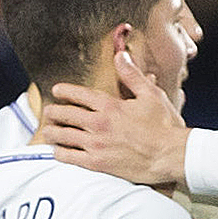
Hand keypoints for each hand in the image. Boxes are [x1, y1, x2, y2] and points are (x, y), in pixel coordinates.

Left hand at [46, 49, 189, 186]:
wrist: (170, 155)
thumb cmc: (164, 126)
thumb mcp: (150, 95)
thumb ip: (131, 75)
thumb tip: (121, 55)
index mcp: (110, 105)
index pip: (79, 94)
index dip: (64, 91)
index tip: (56, 91)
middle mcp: (99, 124)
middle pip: (66, 115)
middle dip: (53, 112)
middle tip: (47, 112)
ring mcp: (96, 144)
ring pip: (63, 136)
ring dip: (52, 132)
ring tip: (47, 131)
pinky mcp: (98, 163)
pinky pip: (70, 157)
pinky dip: (60, 153)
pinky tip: (56, 151)